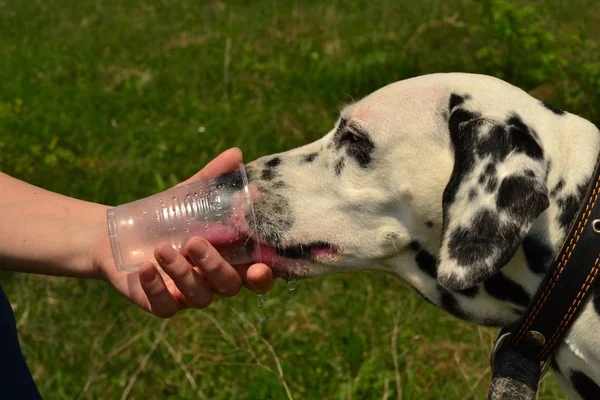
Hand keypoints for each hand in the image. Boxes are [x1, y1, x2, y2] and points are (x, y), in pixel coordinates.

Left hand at [94, 148, 273, 317]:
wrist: (121, 235)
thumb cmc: (167, 218)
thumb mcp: (189, 196)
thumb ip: (213, 179)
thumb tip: (236, 154)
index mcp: (229, 258)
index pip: (256, 275)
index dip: (263, 276)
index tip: (260, 267)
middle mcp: (214, 281)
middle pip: (229, 285)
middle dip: (215, 266)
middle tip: (194, 242)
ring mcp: (188, 296)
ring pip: (199, 296)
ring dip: (182, 272)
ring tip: (161, 247)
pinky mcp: (160, 304)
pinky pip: (164, 307)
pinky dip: (156, 288)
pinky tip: (144, 268)